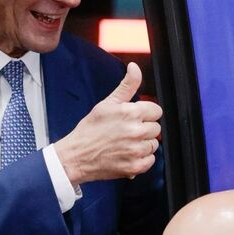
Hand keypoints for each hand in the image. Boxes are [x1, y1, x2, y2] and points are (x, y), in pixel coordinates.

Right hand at [55, 62, 162, 185]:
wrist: (77, 155)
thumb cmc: (90, 129)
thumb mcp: (107, 103)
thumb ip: (127, 85)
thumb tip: (134, 67)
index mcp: (131, 113)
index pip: (156, 110)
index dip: (145, 113)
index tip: (134, 117)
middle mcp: (136, 132)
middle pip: (156, 127)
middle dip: (144, 128)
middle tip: (127, 130)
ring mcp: (136, 150)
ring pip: (153, 144)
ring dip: (143, 143)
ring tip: (126, 142)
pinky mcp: (135, 166)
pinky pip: (150, 160)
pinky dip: (141, 158)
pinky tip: (127, 154)